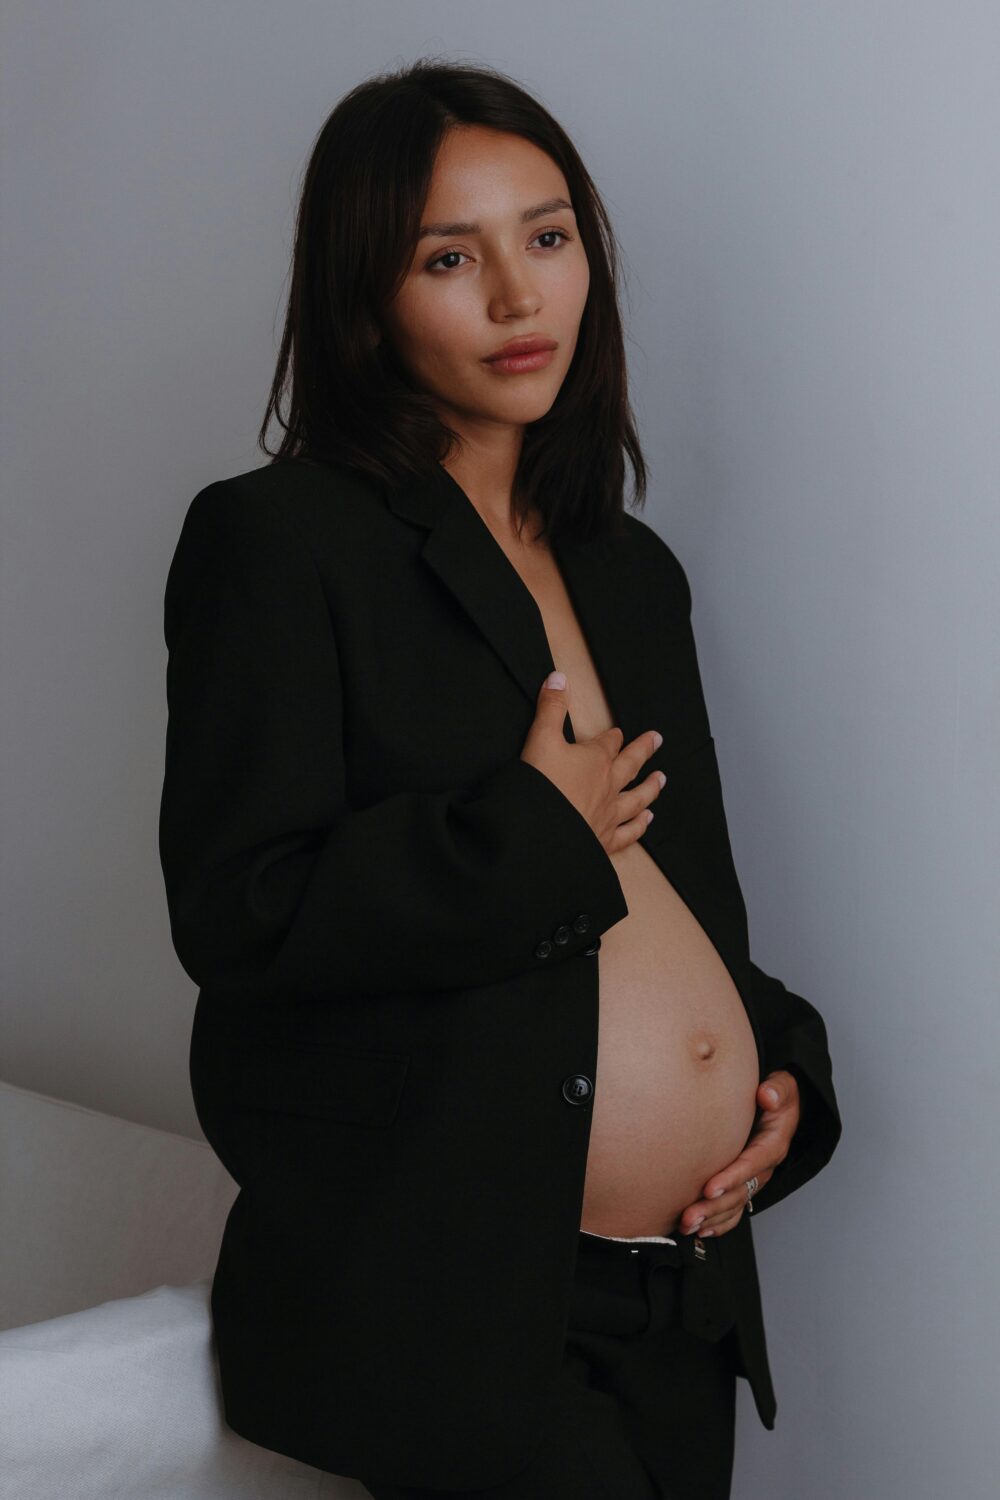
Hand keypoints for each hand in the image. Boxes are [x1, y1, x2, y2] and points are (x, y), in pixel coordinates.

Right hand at [520, 671, 665, 855]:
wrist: (539, 833)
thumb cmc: (540, 786)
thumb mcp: (540, 739)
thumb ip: (551, 708)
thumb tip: (559, 677)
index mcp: (595, 760)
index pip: (609, 743)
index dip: (614, 736)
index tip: (619, 732)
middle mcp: (608, 786)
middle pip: (631, 765)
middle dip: (643, 751)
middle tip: (657, 740)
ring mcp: (609, 814)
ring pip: (637, 799)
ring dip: (650, 788)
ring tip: (661, 780)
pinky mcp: (603, 839)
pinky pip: (628, 833)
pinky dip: (639, 827)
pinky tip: (647, 822)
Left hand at [676, 1071, 801, 1236]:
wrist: (783, 1107)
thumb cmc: (778, 1096)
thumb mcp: (783, 1087)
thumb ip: (777, 1090)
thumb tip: (767, 1095)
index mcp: (772, 1144)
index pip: (752, 1164)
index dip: (731, 1177)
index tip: (708, 1186)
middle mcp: (764, 1167)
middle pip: (740, 1192)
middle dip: (714, 1206)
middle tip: (689, 1215)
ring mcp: (754, 1178)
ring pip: (735, 1205)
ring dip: (711, 1218)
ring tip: (687, 1226)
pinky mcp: (745, 1183)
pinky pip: (735, 1209)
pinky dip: (719, 1222)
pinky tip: (701, 1229)